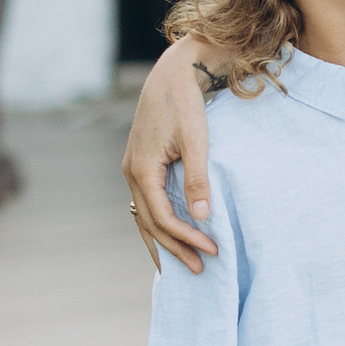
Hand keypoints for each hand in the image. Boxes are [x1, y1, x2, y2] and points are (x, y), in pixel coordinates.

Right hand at [125, 43, 216, 271]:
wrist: (172, 74)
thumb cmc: (185, 104)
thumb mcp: (196, 141)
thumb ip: (197, 179)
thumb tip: (202, 216)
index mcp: (141, 170)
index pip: (163, 218)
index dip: (187, 238)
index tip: (212, 250)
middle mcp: (131, 173)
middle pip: (150, 223)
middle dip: (175, 248)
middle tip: (200, 270)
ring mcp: (133, 169)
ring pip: (145, 216)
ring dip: (163, 241)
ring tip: (180, 265)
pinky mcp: (141, 165)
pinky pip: (148, 203)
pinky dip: (158, 223)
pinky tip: (169, 235)